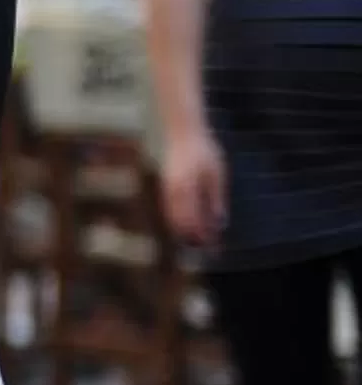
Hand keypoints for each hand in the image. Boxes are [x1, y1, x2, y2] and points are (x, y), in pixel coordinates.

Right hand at [161, 126, 228, 248]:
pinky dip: (180, 222)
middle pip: (180, 224)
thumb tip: (219, 224)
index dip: (203, 237)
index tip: (214, 249)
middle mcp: (173, 192)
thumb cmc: (203, 151)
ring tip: (200, 243)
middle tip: (209, 251)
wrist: (182, 133)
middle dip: (194, 239)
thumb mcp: (216, 174)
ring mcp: (166, 190)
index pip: (192, 221)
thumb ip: (216, 199)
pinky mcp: (166, 188)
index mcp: (186, 189)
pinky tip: (190, 227)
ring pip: (172, 219)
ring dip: (186, 232)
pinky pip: (170, 211)